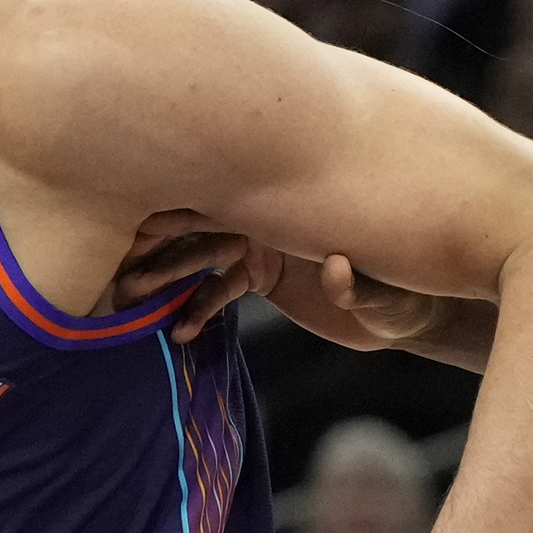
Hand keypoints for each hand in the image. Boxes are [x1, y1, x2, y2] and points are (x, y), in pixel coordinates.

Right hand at [110, 210, 445, 348]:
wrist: (409, 317)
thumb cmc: (407, 298)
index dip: (182, 213)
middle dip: (158, 245)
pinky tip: (178, 332)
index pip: (227, 200)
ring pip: (200, 255)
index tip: (142, 227)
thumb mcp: (389, 296)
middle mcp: (270, 215)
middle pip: (199, 223)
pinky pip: (218, 290)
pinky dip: (197, 310)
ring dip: (167, 277)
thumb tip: (336, 269)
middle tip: (123, 271)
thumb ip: (359, 285)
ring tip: (130, 302)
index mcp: (292, 206)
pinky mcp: (261, 275)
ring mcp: (262, 243)